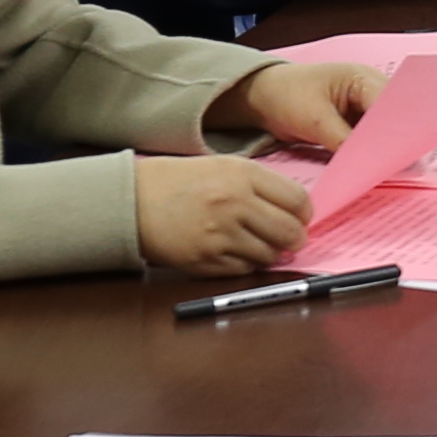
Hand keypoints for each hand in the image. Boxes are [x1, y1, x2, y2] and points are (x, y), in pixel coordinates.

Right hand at [136, 152, 311, 275]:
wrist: (133, 200)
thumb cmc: (180, 182)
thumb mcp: (223, 167)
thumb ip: (260, 185)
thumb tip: (296, 210)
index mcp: (243, 175)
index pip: (298, 201)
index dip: (304, 214)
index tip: (299, 218)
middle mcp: (235, 203)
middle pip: (290, 232)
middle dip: (295, 239)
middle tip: (289, 238)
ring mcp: (220, 234)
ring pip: (270, 255)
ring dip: (270, 253)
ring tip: (256, 242)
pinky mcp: (206, 259)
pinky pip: (244, 269)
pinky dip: (246, 263)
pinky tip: (234, 250)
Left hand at [227, 60, 387, 151]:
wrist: (262, 98)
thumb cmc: (286, 95)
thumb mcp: (314, 120)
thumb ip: (344, 141)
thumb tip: (368, 163)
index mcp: (363, 78)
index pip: (390, 105)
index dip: (397, 129)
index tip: (396, 155)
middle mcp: (369, 91)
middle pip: (392, 119)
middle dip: (393, 141)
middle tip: (394, 167)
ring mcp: (362, 108)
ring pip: (382, 132)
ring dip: (380, 149)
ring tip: (383, 170)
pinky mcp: (354, 124)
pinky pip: (368, 140)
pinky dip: (367, 153)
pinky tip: (368, 167)